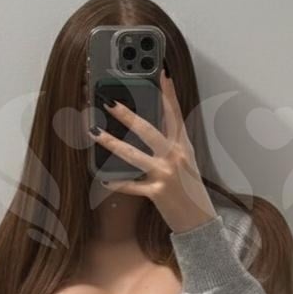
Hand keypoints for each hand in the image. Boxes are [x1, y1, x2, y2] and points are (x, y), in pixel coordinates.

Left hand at [88, 67, 217, 233]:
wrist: (200, 220)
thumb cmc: (190, 189)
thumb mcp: (185, 162)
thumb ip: (170, 144)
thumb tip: (145, 128)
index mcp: (183, 145)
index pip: (175, 113)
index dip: (169, 93)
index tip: (161, 73)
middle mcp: (176, 156)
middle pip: (148, 130)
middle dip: (126, 114)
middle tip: (108, 101)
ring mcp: (166, 174)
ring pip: (133, 155)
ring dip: (110, 142)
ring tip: (93, 132)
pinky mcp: (157, 192)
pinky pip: (131, 186)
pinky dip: (116, 183)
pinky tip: (103, 178)